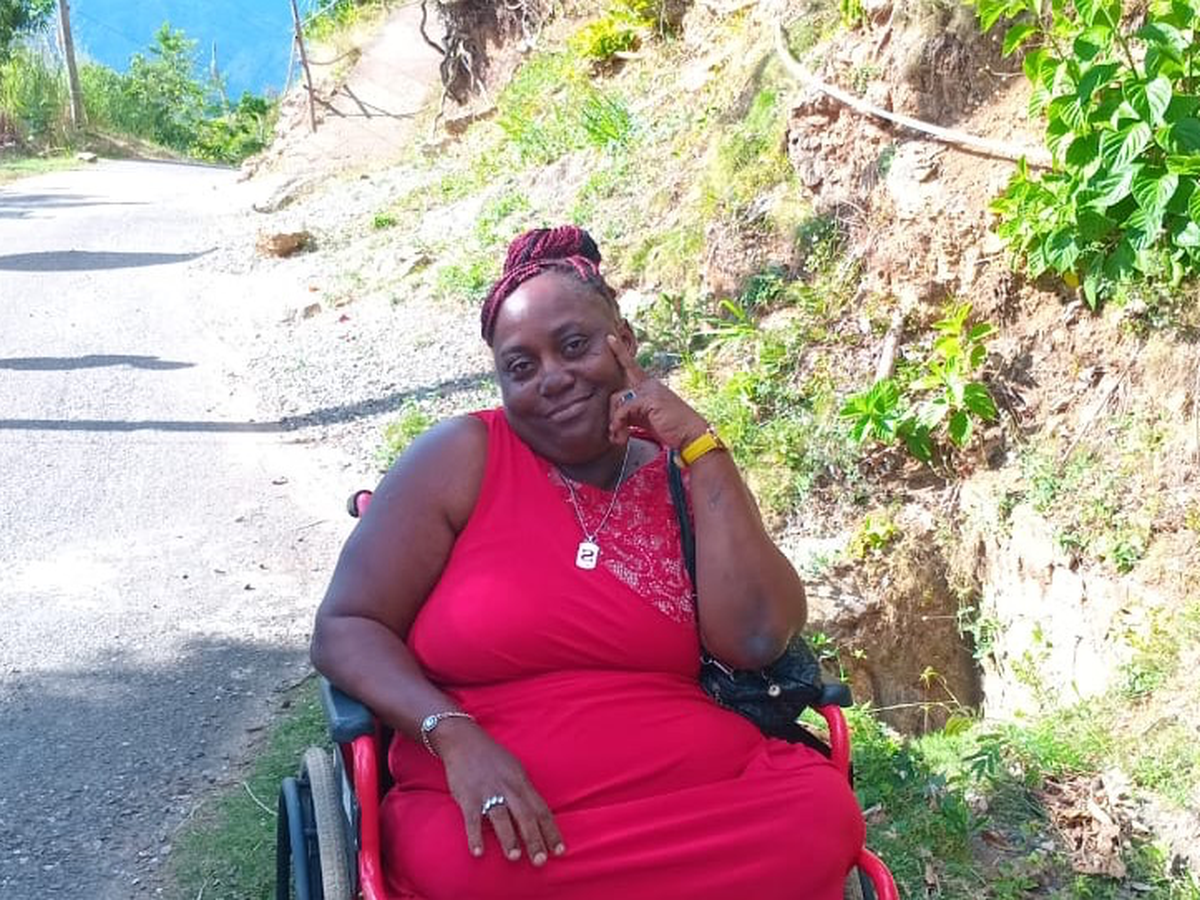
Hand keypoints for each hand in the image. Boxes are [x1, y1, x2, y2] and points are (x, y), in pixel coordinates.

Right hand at [435, 719, 564, 865]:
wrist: (463, 740)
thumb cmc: (492, 758)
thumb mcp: (515, 769)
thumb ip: (525, 791)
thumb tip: (538, 815)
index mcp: (521, 782)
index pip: (541, 810)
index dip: (551, 831)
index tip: (560, 851)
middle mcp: (508, 787)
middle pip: (525, 815)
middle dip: (534, 839)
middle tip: (540, 862)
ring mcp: (487, 791)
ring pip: (501, 816)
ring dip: (509, 838)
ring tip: (515, 857)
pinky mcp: (468, 795)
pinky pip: (473, 818)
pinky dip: (475, 836)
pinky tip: (478, 852)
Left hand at [606, 334, 708, 448]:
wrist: (692, 435)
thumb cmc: (672, 429)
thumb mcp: (649, 418)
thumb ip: (633, 413)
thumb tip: (615, 418)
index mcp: (649, 386)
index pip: (631, 366)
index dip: (620, 352)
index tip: (609, 338)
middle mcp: (649, 384)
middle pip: (616, 393)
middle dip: (612, 416)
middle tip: (615, 434)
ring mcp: (649, 390)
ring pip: (618, 401)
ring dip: (615, 423)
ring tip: (619, 438)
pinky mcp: (649, 399)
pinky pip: (623, 410)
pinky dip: (619, 424)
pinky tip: (624, 436)